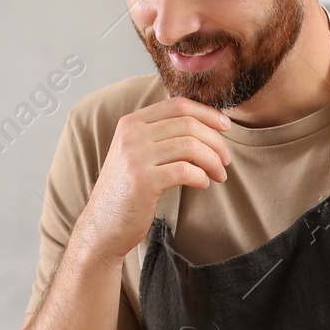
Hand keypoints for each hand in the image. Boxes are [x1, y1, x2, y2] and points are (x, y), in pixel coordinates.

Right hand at [70, 97, 231, 264]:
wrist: (103, 224)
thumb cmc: (127, 190)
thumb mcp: (137, 153)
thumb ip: (161, 135)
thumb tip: (206, 125)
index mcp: (131, 123)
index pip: (178, 105)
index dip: (207, 113)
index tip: (225, 127)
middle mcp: (131, 135)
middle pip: (188, 124)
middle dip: (216, 141)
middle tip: (226, 160)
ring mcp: (135, 157)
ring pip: (191, 146)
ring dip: (213, 161)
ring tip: (219, 175)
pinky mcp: (143, 181)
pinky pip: (185, 171)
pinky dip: (201, 177)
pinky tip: (203, 184)